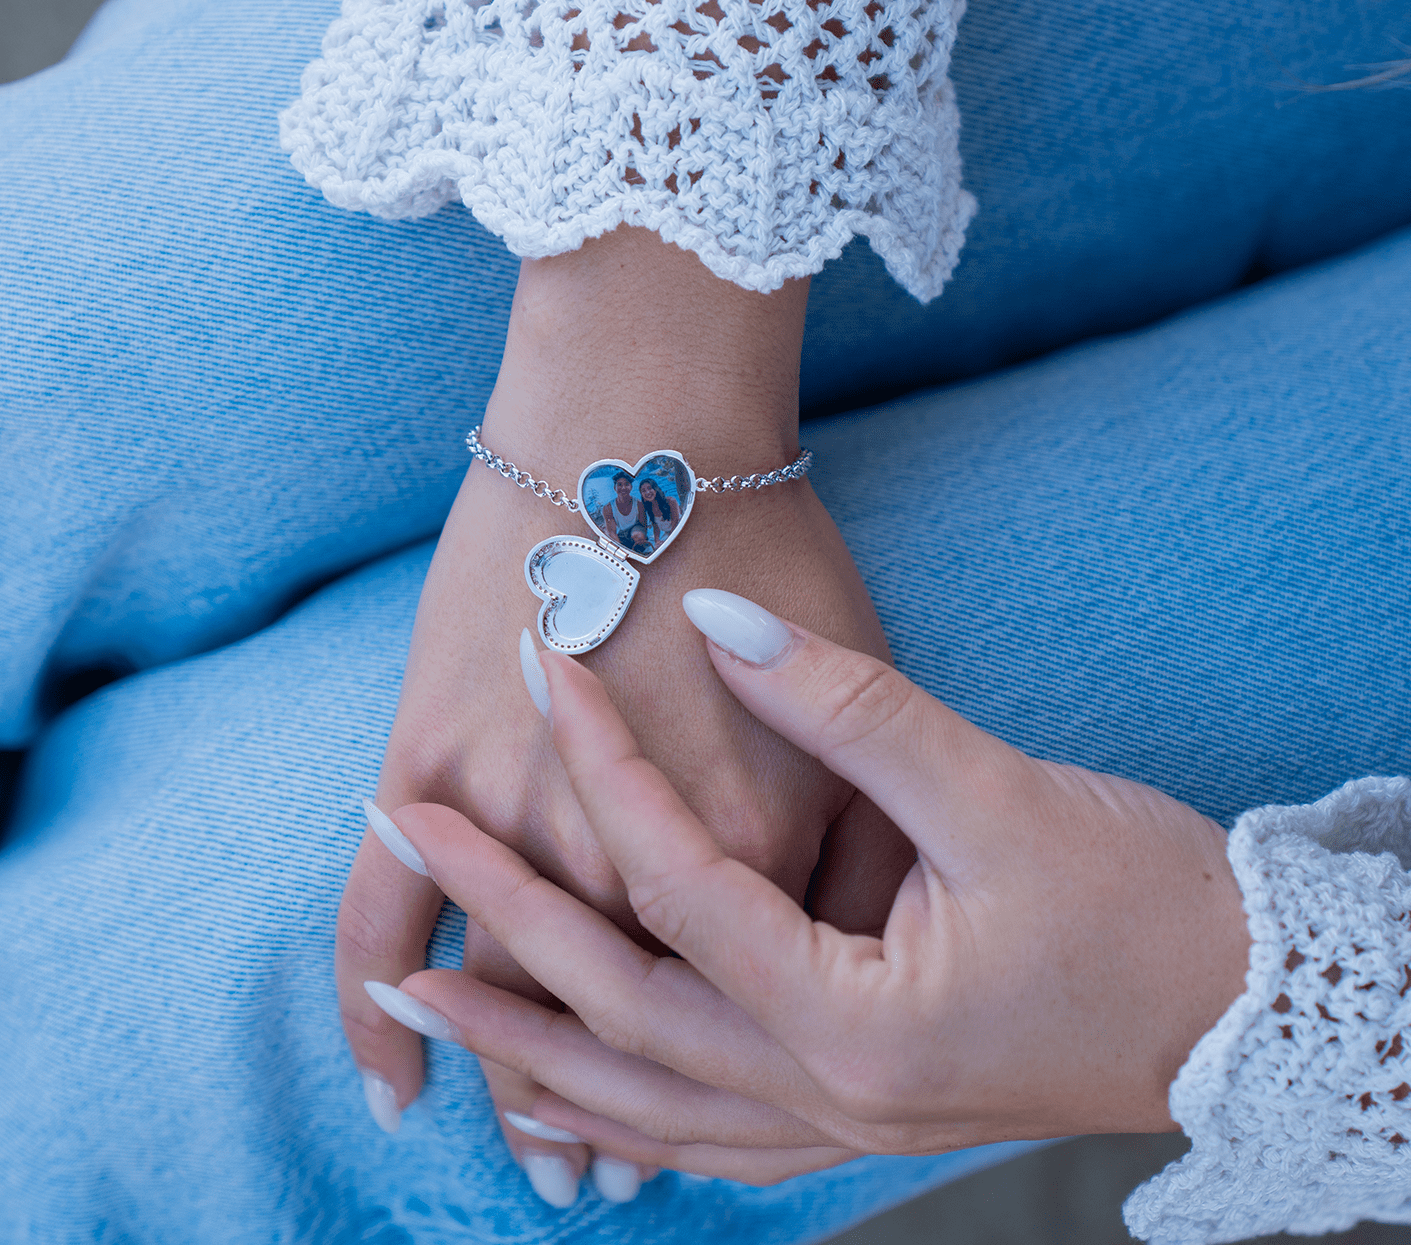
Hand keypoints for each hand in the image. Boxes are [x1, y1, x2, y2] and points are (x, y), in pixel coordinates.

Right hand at [336, 232, 910, 1203]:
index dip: (755, 1050)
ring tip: (546, 1164)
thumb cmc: (768, 535)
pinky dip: (380, 1002)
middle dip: (638, 1110)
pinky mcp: (434, 766)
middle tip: (623, 1181)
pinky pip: (384, 915)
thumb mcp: (855, 672)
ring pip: (518, 989)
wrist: (647, 418)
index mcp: (758, 834)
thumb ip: (855, 796)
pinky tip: (398, 1080)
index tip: (749, 1111)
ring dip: (529, 1088)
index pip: (758, 976)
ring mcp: (520, 811)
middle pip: (637, 1010)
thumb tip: (853, 891)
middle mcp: (634, 847)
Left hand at [379, 593, 1252, 1180]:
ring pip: (637, 1098)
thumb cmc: (1139, 905)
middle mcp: (822, 1095)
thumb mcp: (997, 794)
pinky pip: (699, 1136)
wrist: (1249, 1011)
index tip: (543, 661)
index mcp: (850, 1019)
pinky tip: (569, 1094)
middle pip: (615, 1009)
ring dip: (524, 1039)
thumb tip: (718, 617)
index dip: (603, 759)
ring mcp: (835, 1124)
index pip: (677, 882)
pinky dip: (617, 1108)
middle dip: (498, 916)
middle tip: (403, 836)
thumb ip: (849, 710)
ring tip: (422, 991)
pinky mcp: (858, 1115)